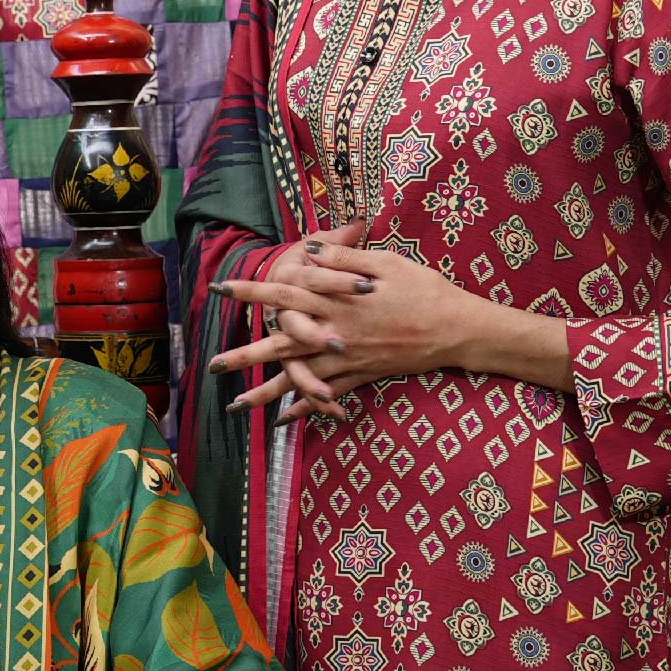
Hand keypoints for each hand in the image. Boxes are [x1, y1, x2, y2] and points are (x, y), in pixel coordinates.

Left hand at [206, 223, 481, 424]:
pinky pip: (330, 393)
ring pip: (300, 376)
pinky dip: (307, 406)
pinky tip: (286, 420)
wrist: (458, 328)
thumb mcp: (385, 263)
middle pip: (281, 344)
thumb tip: (311, 250)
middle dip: (245, 354)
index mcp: (337, 300)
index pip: (284, 294)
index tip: (221, 289)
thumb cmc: (424, 288)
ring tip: (237, 405)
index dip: (252, 291)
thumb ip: (345, 258)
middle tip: (212, 365)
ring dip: (267, 391)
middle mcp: (336, 332)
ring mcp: (349, 358)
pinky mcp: (364, 374)